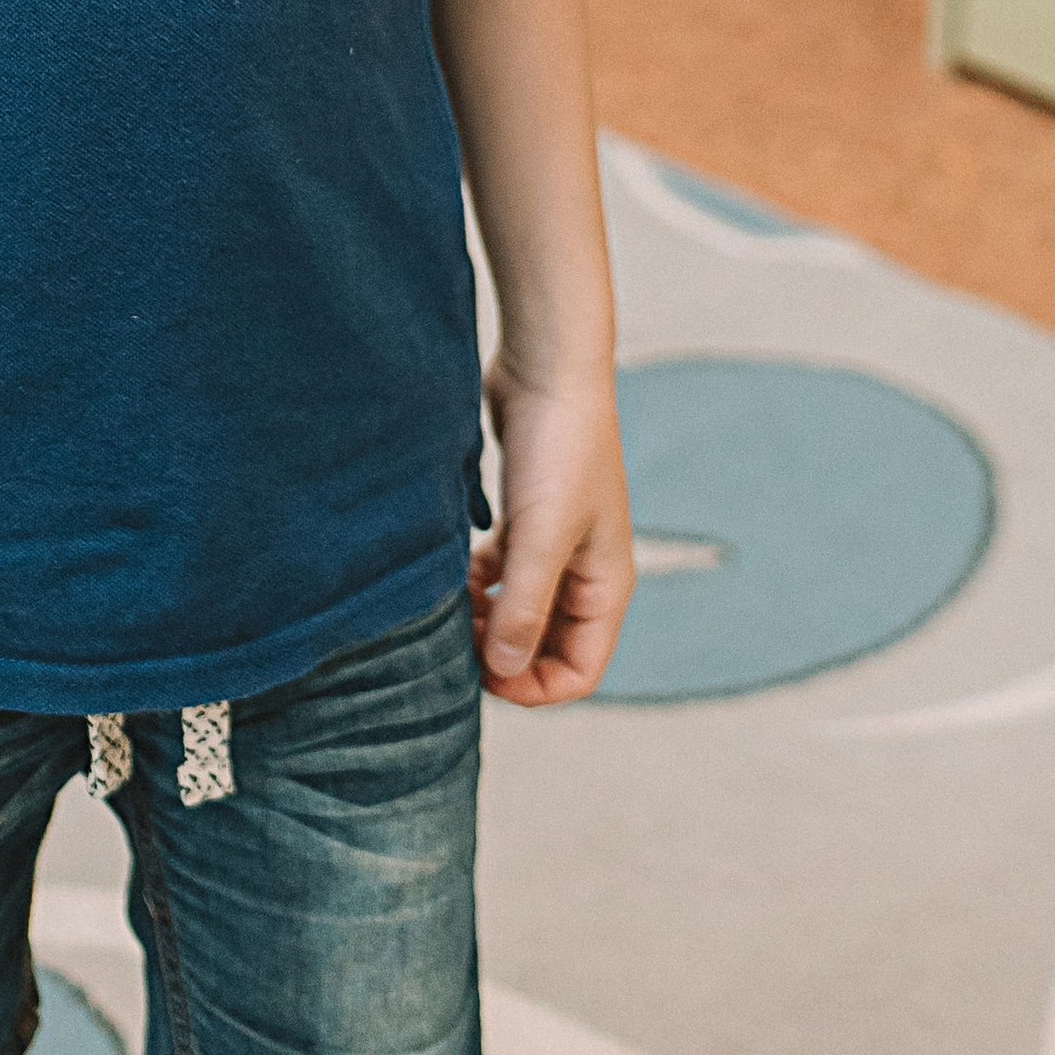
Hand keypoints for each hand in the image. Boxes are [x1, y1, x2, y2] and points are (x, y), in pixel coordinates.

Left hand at [470, 365, 634, 705]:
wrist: (548, 366)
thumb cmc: (560, 449)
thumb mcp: (540, 537)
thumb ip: (522, 608)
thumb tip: (503, 673)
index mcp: (606, 586)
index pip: (578, 671)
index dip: (532, 687)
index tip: (481, 674)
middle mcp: (585, 571)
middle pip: (544, 645)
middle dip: (502, 652)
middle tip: (454, 639)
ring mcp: (554, 543)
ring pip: (518, 607)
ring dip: (485, 615)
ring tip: (448, 602)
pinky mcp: (526, 514)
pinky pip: (502, 570)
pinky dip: (478, 579)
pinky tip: (453, 565)